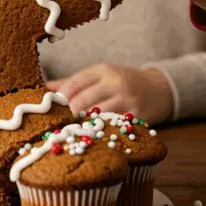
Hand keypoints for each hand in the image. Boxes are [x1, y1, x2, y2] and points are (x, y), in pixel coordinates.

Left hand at [47, 64, 173, 125]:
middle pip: (83, 101)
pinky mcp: (137, 116)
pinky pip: (113, 126)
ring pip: (96, 116)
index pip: (75, 83)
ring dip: (83, 125)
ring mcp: (127, 100)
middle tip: (61, 123)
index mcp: (103, 70)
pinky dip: (101, 131)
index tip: (52, 107)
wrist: (159, 88)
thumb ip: (74, 81)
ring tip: (74, 130)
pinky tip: (94, 134)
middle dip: (69, 114)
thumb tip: (46, 87)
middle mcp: (115, 83)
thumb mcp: (100, 75)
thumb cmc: (123, 81)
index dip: (60, 97)